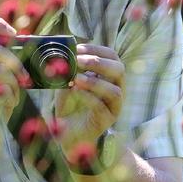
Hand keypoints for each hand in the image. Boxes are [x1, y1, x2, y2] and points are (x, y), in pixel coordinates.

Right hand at [0, 18, 29, 162]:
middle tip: (23, 77)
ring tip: (12, 97)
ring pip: (1, 71)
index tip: (13, 34)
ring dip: (15, 85)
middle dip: (14, 61)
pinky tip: (6, 107)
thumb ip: (5, 62)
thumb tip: (26, 45)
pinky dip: (12, 99)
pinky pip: (3, 90)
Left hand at [54, 44, 124, 160]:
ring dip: (95, 82)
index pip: (112, 56)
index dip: (96, 49)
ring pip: (115, 91)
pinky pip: (102, 107)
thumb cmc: (70, 105)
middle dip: (99, 63)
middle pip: (119, 69)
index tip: (78, 48)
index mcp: (110, 76)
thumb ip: (69, 69)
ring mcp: (114, 106)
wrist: (68, 133)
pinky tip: (76, 91)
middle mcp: (117, 88)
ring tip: (76, 79)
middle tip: (79, 61)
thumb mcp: (68, 82)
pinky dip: (88, 97)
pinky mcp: (107, 120)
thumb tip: (63, 53)